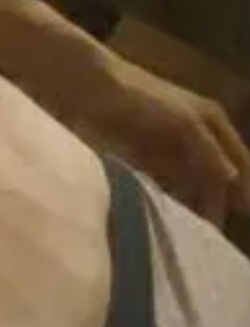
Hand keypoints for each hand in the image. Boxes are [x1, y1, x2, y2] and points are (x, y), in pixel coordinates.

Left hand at [85, 56, 249, 226]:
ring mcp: (167, 149)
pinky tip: (169, 217)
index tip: (246, 213)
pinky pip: (162, 185)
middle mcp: (194, 136)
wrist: (91, 93)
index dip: (243, 185)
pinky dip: (168, 199)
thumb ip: (208, 150)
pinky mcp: (141, 160)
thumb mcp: (184, 122)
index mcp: (211, 121)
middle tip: (213, 233)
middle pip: (212, 175)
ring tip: (193, 232)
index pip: (238, 159)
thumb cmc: (143, 99)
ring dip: (192, 203)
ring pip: (188, 183)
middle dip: (216, 200)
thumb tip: (233, 178)